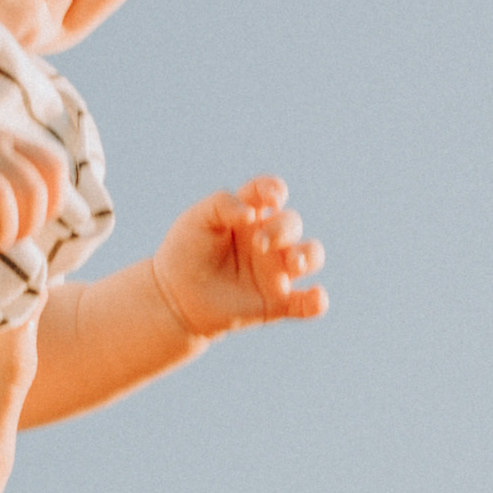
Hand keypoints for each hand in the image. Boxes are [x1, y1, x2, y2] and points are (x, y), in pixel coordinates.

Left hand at [150, 174, 328, 340]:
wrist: (175, 298)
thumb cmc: (186, 253)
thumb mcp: (197, 219)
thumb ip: (222, 204)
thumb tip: (251, 214)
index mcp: (250, 214)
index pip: (271, 192)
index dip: (275, 190)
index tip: (270, 199)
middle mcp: (269, 239)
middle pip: (292, 223)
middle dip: (282, 229)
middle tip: (260, 243)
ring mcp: (276, 271)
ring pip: (311, 255)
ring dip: (308, 255)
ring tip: (292, 263)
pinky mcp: (278, 303)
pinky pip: (309, 303)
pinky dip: (318, 300)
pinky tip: (315, 296)